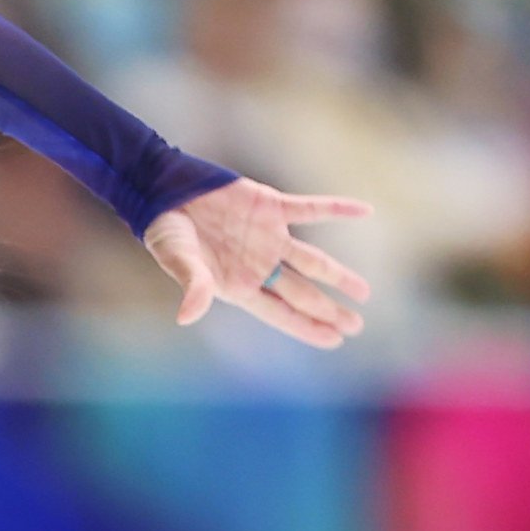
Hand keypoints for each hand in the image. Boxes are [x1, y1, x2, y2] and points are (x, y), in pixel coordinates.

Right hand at [143, 177, 374, 348]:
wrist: (165, 190)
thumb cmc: (166, 232)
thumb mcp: (177, 260)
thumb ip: (192, 285)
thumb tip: (187, 317)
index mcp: (238, 285)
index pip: (280, 312)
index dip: (307, 326)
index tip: (334, 339)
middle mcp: (258, 266)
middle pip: (302, 293)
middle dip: (329, 310)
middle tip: (356, 326)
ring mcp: (268, 237)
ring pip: (312, 261)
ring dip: (338, 275)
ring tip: (363, 293)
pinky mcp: (271, 207)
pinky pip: (311, 209)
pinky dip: (337, 209)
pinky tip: (364, 211)